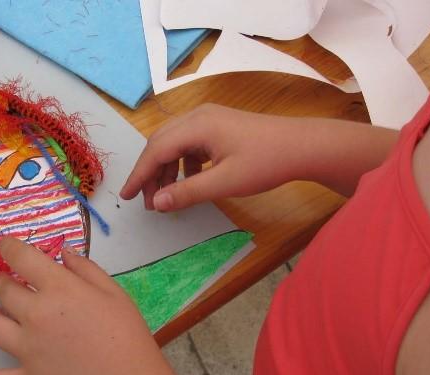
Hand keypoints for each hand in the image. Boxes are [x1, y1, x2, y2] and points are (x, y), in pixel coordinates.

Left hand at [0, 237, 171, 374]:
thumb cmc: (128, 335)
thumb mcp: (113, 292)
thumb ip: (86, 269)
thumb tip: (62, 253)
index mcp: (58, 290)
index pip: (23, 259)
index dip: (9, 248)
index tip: (4, 245)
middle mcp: (35, 316)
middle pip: (6, 292)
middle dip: (3, 281)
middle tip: (6, 279)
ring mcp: (27, 350)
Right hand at [120, 104, 305, 210]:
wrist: (303, 146)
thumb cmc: (265, 163)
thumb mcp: (224, 182)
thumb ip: (187, 192)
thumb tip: (157, 203)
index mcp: (196, 126)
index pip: (156, 150)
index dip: (139, 175)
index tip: (127, 196)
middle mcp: (198, 117)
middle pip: (160, 143)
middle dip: (151, 173)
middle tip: (148, 202)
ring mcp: (209, 119)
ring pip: (174, 144)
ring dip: (166, 170)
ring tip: (167, 197)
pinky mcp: (219, 127)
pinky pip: (189, 144)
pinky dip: (182, 164)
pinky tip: (189, 182)